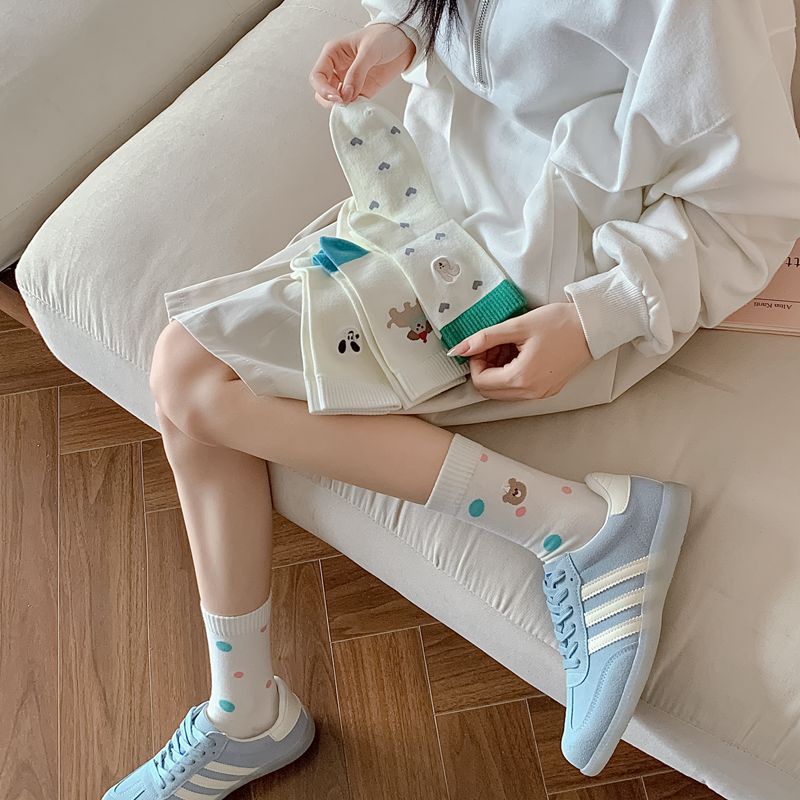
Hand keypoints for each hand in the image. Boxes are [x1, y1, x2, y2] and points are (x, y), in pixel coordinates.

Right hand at [309, 24, 414, 108]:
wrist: (405, 42)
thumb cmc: (384, 36)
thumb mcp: (369, 51)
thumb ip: (357, 73)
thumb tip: (346, 95)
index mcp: (333, 54)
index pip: (317, 76)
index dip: (323, 89)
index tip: (337, 97)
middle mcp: (338, 68)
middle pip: (322, 91)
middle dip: (330, 100)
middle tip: (344, 104)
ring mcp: (348, 81)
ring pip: (336, 100)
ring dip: (342, 106)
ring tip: (354, 105)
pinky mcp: (362, 91)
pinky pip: (352, 104)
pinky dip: (355, 109)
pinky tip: (361, 108)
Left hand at [448, 303, 593, 400]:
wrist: (593, 326)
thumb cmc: (561, 323)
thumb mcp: (517, 326)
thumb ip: (485, 338)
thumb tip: (459, 349)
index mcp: (521, 378)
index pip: (480, 382)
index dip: (475, 362)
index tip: (483, 345)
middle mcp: (530, 392)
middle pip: (489, 390)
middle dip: (485, 367)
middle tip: (494, 345)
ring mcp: (540, 393)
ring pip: (503, 391)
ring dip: (498, 371)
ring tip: (509, 346)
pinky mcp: (548, 389)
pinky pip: (519, 389)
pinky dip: (512, 374)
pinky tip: (520, 353)